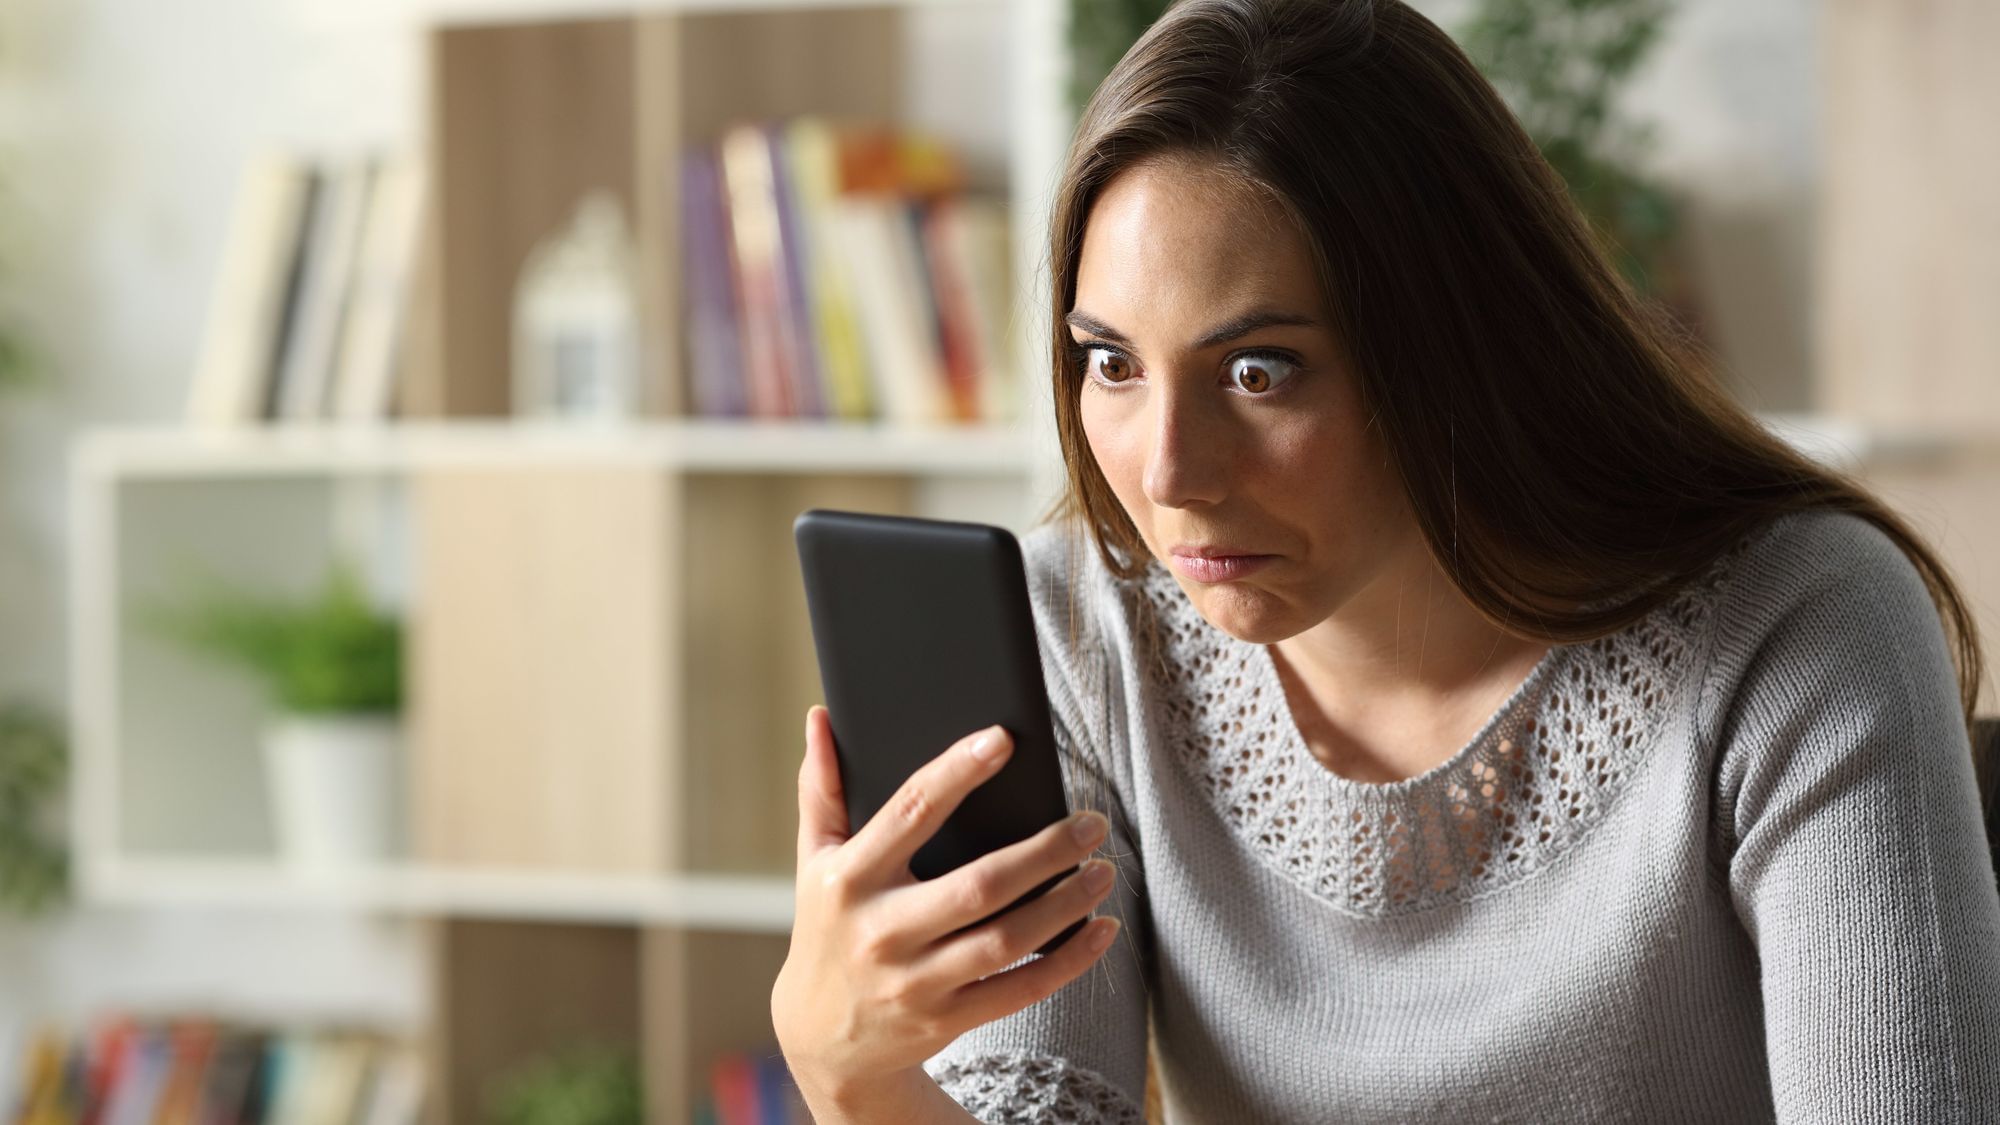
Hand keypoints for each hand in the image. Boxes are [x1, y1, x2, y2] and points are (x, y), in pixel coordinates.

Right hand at [771, 704, 1121, 1104]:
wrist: (821, 1041)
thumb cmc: (827, 929)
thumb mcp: (814, 862)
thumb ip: (821, 790)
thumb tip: (822, 716)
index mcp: (849, 879)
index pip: (910, 812)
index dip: (958, 772)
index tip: (1004, 738)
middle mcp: (881, 932)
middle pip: (980, 885)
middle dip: (1045, 851)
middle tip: (1092, 822)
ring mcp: (915, 983)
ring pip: (1007, 940)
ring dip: (1066, 903)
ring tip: (1102, 869)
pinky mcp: (946, 1020)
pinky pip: (1020, 990)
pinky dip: (1069, 961)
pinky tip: (1102, 929)